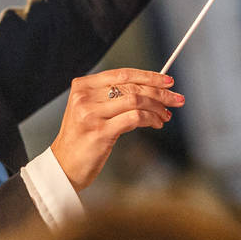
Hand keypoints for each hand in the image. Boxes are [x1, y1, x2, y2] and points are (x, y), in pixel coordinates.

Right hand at [50, 69, 184, 191]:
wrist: (64, 166)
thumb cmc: (82, 138)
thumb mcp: (91, 110)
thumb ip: (113, 97)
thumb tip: (150, 90)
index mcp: (83, 86)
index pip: (122, 74)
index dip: (149, 76)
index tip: (167, 81)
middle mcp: (85, 97)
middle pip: (132, 86)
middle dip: (160, 92)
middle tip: (176, 99)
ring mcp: (92, 114)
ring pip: (136, 100)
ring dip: (157, 107)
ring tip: (165, 115)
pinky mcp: (100, 131)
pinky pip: (135, 118)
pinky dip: (151, 119)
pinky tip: (156, 123)